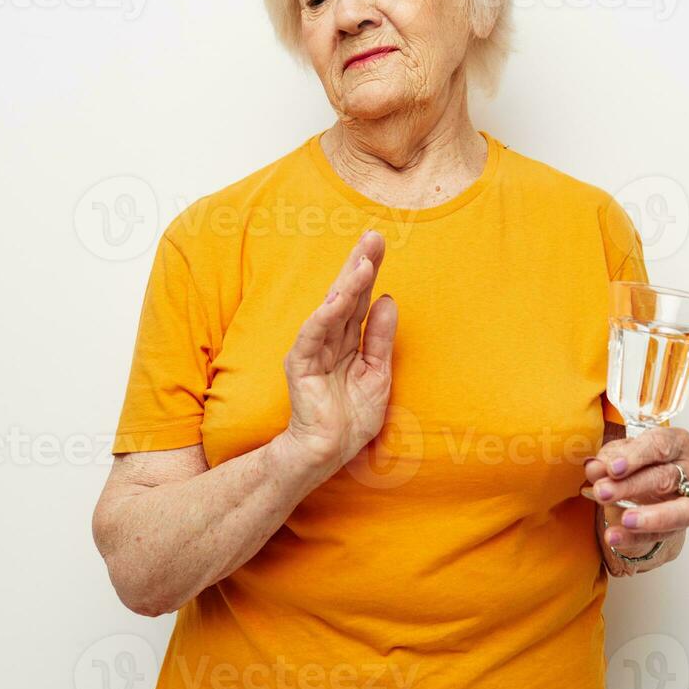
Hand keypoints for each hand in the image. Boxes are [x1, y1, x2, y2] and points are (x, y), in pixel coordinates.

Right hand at [282, 230, 398, 471]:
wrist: (329, 452)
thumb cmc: (351, 417)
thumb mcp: (377, 373)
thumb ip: (379, 337)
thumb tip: (387, 299)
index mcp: (348, 339)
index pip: (360, 298)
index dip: (370, 270)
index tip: (379, 243)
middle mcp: (329, 338)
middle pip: (346, 294)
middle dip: (359, 264)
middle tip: (373, 236)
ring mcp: (313, 349)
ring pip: (331, 309)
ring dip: (348, 284)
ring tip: (364, 261)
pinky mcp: (301, 364)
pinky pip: (314, 334)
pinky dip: (327, 314)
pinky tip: (341, 297)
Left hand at [586, 427, 688, 555]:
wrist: (648, 487)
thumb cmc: (637, 463)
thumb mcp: (620, 455)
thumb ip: (607, 460)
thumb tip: (594, 468)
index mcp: (677, 442)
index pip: (659, 445)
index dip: (635, 457)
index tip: (613, 468)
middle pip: (665, 477)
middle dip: (631, 486)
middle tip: (603, 492)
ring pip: (679, 511)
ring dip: (649, 517)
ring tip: (624, 521)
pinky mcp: (682, 525)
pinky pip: (662, 535)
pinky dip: (635, 538)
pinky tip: (615, 537)